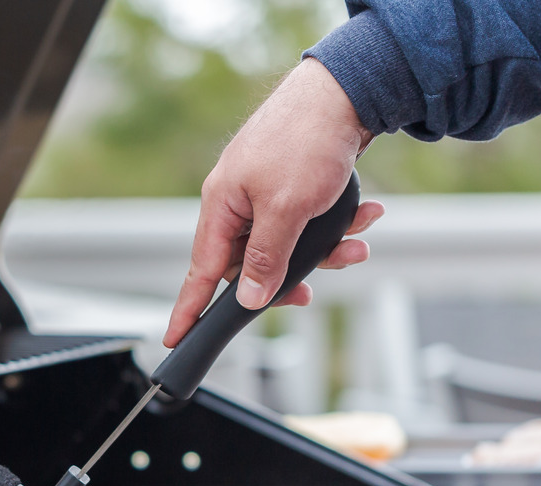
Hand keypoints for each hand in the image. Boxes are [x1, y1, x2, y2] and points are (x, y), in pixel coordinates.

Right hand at [164, 58, 382, 347]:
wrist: (345, 91)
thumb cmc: (306, 140)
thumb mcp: (285, 210)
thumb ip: (265, 259)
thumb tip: (248, 298)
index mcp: (222, 205)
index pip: (201, 271)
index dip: (188, 309)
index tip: (175, 339)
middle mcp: (238, 201)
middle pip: (252, 263)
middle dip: (289, 277)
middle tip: (309, 294)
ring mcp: (264, 192)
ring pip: (287, 244)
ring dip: (324, 250)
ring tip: (355, 245)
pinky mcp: (293, 184)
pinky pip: (307, 222)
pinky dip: (336, 225)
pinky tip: (365, 214)